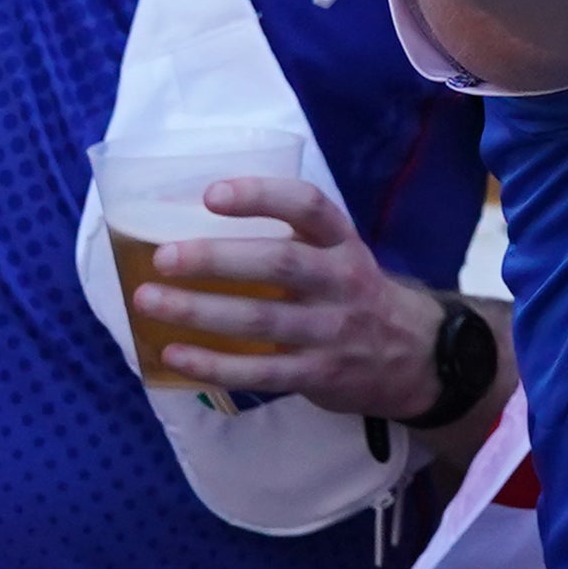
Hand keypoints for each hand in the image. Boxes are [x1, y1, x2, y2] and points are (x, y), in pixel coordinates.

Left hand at [131, 177, 450, 415]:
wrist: (416, 358)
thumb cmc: (355, 297)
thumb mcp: (341, 256)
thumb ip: (292, 241)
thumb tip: (197, 226)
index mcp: (343, 243)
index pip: (308, 207)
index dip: (260, 196)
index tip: (210, 195)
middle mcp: (341, 281)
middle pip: (280, 262)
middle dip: (216, 258)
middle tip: (163, 257)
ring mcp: (332, 331)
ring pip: (261, 319)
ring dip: (200, 310)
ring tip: (151, 301)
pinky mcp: (319, 374)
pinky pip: (261, 371)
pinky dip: (214, 365)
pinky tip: (175, 354)